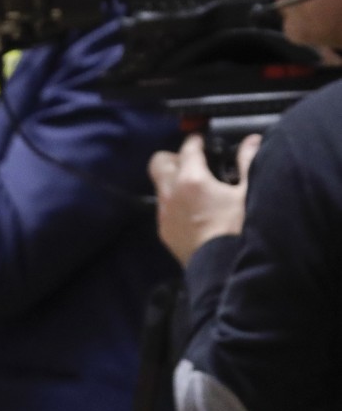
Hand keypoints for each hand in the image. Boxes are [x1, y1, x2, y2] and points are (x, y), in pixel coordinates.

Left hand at [148, 132, 261, 265]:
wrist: (225, 271)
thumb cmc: (240, 231)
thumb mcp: (250, 193)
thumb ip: (249, 162)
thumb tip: (251, 141)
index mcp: (191, 180)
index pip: (187, 149)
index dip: (195, 141)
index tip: (201, 139)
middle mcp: (171, 194)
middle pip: (158, 163)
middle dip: (173, 158)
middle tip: (192, 161)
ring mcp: (164, 215)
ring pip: (160, 187)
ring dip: (173, 182)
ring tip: (196, 187)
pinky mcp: (164, 233)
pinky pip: (164, 210)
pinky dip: (175, 203)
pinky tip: (194, 211)